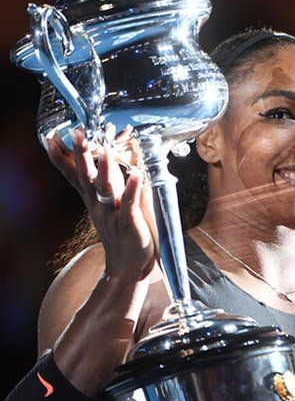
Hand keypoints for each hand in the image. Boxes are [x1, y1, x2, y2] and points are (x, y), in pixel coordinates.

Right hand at [46, 126, 155, 281]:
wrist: (128, 266)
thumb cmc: (123, 232)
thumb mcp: (110, 206)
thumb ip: (109, 185)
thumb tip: (109, 161)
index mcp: (94, 200)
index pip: (75, 175)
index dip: (63, 158)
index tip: (51, 138)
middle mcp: (98, 205)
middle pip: (86, 176)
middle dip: (81, 155)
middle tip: (76, 134)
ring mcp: (112, 215)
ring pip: (104, 189)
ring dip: (104, 169)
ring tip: (104, 150)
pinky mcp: (129, 224)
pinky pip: (129, 204)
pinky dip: (132, 189)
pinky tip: (136, 174)